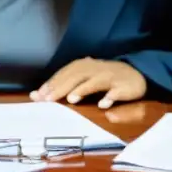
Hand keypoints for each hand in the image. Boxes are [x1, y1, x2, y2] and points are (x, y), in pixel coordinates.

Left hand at [32, 58, 146, 108]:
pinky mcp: (124, 86)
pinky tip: (103, 105)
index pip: (64, 73)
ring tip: (71, 99)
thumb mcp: (83, 79)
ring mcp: (110, 76)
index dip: (51, 83)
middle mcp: (95, 69)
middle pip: (76, 76)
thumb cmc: (103, 78)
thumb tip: (36, 95)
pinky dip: (110, 97)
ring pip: (95, 81)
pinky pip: (117, 91)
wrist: (135, 74)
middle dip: (61, 87)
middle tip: (48, 100)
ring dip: (83, 89)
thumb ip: (63, 86)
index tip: (38, 96)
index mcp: (84, 66)